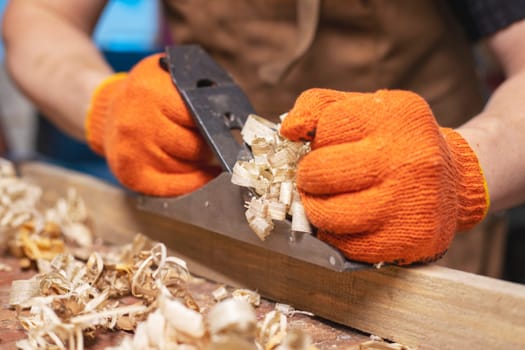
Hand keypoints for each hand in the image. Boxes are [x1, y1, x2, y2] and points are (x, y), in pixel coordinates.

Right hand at [85, 53, 219, 195]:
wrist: (110, 113)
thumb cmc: (149, 96)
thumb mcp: (170, 76)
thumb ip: (198, 87)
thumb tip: (233, 112)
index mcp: (149, 91)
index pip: (201, 115)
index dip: (217, 123)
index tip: (229, 127)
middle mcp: (136, 123)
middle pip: (196, 147)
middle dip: (211, 145)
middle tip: (214, 141)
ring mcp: (132, 152)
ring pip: (189, 168)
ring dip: (201, 163)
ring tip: (201, 152)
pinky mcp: (132, 176)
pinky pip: (175, 187)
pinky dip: (194, 182)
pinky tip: (204, 174)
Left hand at [280, 89, 488, 264]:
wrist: (453, 180)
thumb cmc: (396, 142)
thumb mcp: (365, 108)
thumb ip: (318, 106)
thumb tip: (288, 130)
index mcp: (398, 116)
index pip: (324, 127)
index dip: (317, 140)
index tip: (327, 146)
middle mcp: (409, 158)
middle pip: (319, 172)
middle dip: (307, 176)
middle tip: (315, 178)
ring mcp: (410, 202)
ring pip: (327, 214)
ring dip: (315, 208)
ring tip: (325, 200)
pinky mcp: (409, 239)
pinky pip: (346, 245)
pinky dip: (335, 235)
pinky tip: (347, 221)